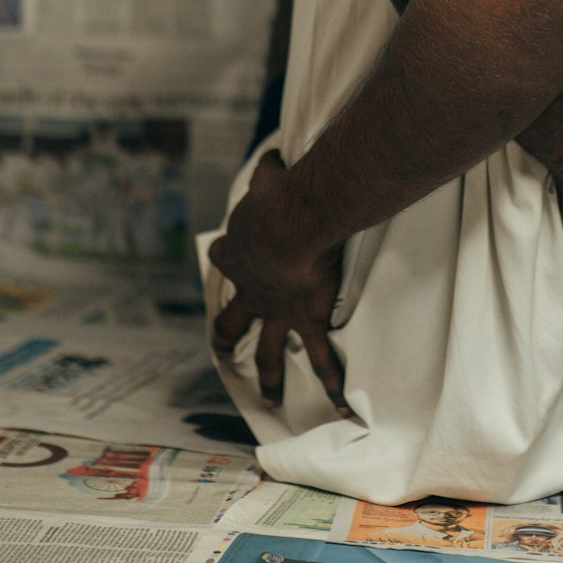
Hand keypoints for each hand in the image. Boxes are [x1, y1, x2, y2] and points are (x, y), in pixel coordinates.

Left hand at [207, 148, 348, 414]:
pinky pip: (317, 357)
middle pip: (230, 319)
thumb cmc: (279, 198)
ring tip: (267, 399)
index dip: (225, 257)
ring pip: (266, 351)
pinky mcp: (304, 320)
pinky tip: (340, 406)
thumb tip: (275, 156)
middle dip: (227, 333)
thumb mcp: (268, 177)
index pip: (224, 256)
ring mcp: (276, 311)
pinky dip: (330, 382)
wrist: (291, 225)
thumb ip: (269, 172)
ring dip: (267, 377)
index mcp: (237, 253)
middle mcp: (251, 290)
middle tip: (223, 346)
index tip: (224, 255)